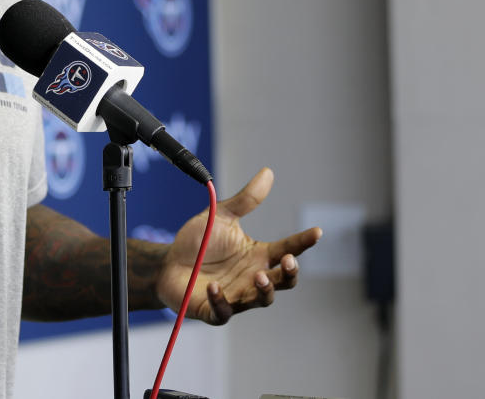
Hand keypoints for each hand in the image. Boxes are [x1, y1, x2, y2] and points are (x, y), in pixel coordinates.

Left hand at [157, 168, 321, 324]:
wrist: (168, 262)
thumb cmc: (198, 242)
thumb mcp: (222, 216)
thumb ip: (246, 200)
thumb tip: (268, 172)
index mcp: (258, 255)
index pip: (287, 249)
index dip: (303, 242)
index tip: (317, 231)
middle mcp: (252, 278)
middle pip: (283, 281)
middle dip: (290, 274)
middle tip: (289, 260)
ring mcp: (236, 296)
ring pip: (261, 299)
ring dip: (264, 289)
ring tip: (259, 275)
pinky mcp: (215, 310)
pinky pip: (223, 311)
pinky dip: (221, 301)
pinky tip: (215, 288)